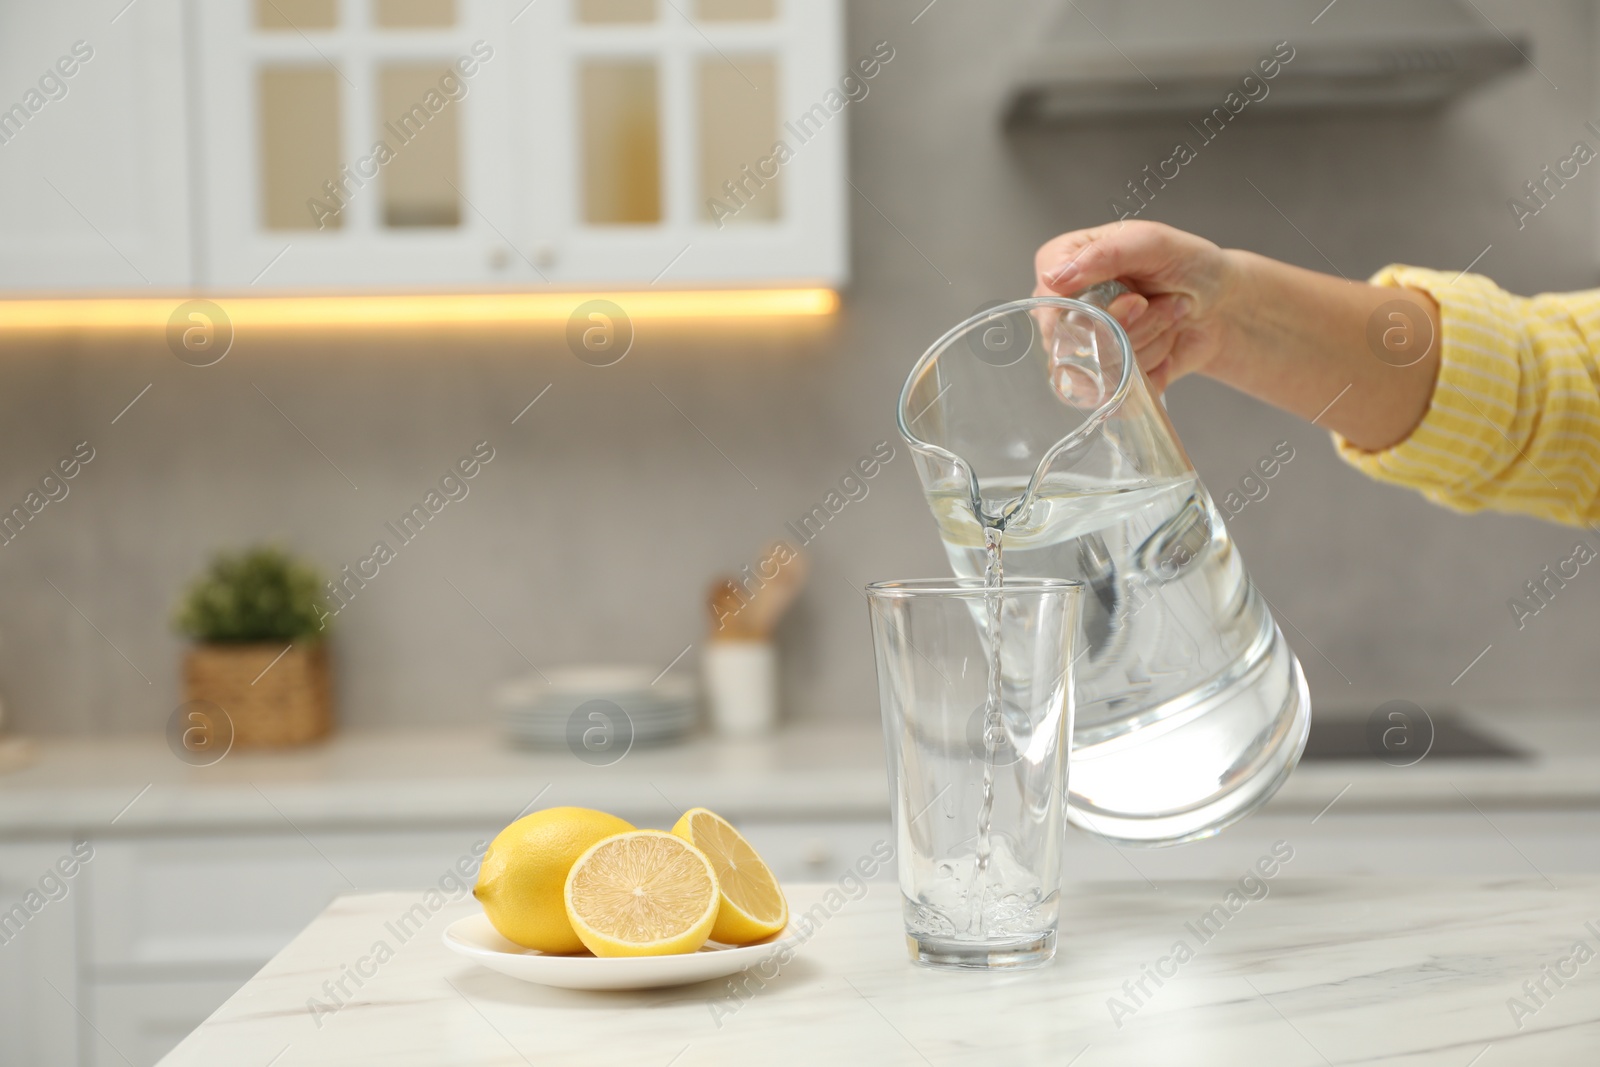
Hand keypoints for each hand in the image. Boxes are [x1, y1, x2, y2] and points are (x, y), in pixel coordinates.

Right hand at [1033, 221, 1238, 392]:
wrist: (1223, 305)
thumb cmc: (1188, 264)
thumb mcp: (1152, 243)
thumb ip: (1103, 255)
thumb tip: (1053, 277)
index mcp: (1064, 264)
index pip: (1047, 300)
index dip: (1090, 311)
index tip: (1134, 299)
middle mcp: (1065, 308)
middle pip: (1073, 341)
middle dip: (1131, 327)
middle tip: (1156, 304)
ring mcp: (1082, 346)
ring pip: (1100, 368)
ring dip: (1150, 343)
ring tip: (1169, 317)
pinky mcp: (1104, 378)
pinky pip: (1116, 393)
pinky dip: (1153, 373)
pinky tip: (1166, 347)